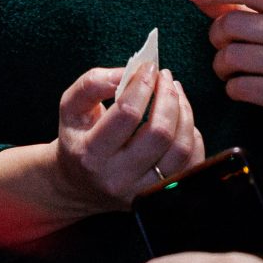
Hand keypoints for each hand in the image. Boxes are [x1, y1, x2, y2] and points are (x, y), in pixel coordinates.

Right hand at [48, 62, 206, 211]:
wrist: (78, 185)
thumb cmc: (78, 138)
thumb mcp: (71, 108)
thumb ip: (92, 84)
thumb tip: (129, 72)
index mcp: (91, 154)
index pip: (127, 114)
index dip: (143, 84)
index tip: (148, 67)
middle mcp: (117, 177)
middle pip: (160, 133)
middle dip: (168, 97)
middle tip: (165, 77)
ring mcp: (141, 191)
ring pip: (181, 149)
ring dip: (184, 113)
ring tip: (175, 93)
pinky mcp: (160, 195)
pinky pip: (191, 164)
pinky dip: (192, 136)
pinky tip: (180, 120)